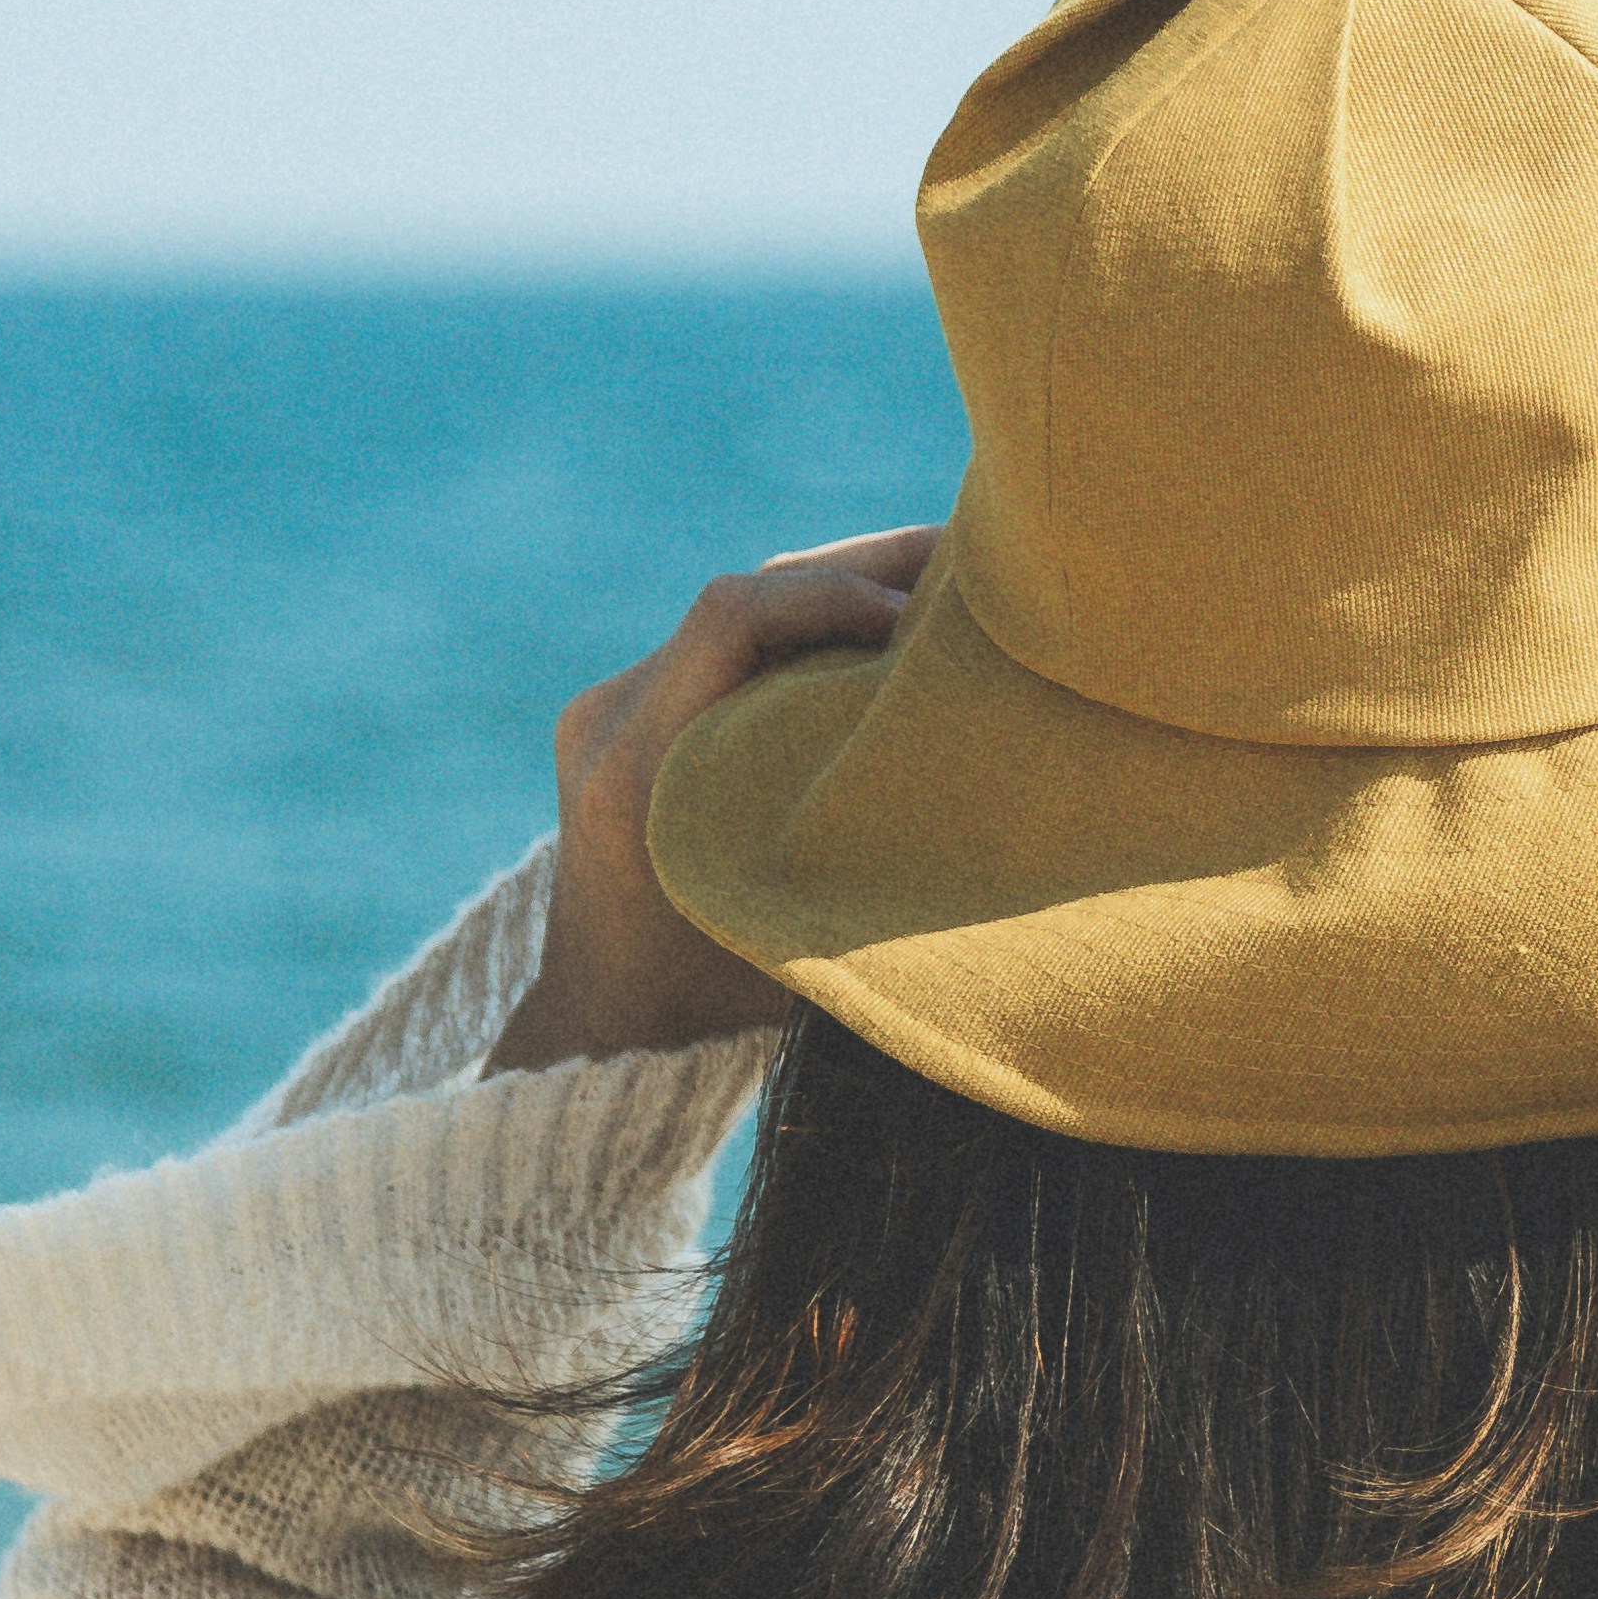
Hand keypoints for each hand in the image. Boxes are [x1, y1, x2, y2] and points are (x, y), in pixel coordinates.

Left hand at [485, 526, 939, 1076]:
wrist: (600, 1030)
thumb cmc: (714, 1007)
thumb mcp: (795, 936)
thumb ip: (860, 850)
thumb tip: (997, 780)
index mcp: (635, 767)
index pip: (732, 617)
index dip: (838, 593)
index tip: (927, 620)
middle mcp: (608, 717)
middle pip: (746, 592)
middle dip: (864, 571)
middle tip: (975, 568)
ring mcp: (610, 707)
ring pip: (744, 608)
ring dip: (846, 592)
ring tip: (951, 591)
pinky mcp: (627, 710)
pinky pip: (730, 641)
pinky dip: (815, 628)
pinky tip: (894, 636)